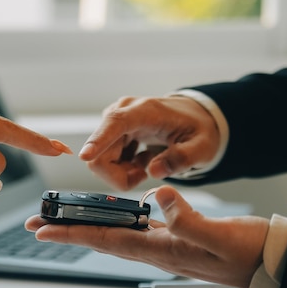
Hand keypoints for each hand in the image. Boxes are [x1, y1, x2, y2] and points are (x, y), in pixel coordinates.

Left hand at [25, 185, 268, 287]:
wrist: (273, 265)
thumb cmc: (250, 253)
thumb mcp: (221, 235)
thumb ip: (189, 219)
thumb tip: (157, 196)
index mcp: (162, 249)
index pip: (106, 240)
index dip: (72, 234)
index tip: (43, 230)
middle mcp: (158, 250)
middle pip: (102, 239)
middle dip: (68, 232)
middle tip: (39, 224)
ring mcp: (166, 246)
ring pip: (116, 235)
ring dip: (87, 227)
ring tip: (64, 220)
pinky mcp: (177, 238)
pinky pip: (137, 230)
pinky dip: (117, 222)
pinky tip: (114, 216)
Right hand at [78, 96, 220, 190]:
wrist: (193, 118)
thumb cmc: (197, 129)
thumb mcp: (201, 147)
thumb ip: (181, 159)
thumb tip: (154, 172)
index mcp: (145, 111)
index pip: (115, 123)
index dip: (98, 141)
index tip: (85, 156)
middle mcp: (123, 112)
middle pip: (100, 154)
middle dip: (119, 176)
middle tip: (145, 174)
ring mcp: (114, 123)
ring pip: (100, 161)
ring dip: (122, 173)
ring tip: (146, 165)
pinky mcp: (111, 132)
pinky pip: (104, 160)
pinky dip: (122, 169)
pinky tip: (140, 160)